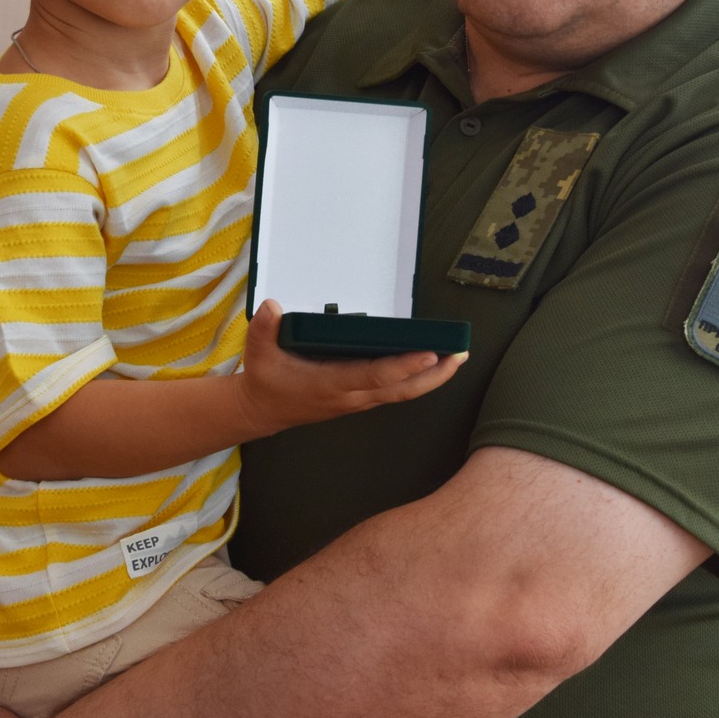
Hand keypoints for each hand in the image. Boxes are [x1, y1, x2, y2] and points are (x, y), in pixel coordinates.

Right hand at [234, 299, 466, 435]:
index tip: (428, 354)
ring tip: (457, 357)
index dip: (402, 367)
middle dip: (434, 374)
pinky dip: (418, 379)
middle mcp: (351, 395)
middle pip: (401, 389)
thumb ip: (263, 329)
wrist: (264, 410)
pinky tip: (433, 365)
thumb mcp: (257, 354)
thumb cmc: (266, 380)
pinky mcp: (360, 397)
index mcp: (331, 385)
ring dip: (432, 377)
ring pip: (403, 392)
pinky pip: (396, 390)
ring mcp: (358, 399)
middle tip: (460, 354)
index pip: (373, 376)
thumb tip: (272, 307)